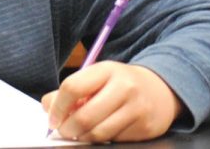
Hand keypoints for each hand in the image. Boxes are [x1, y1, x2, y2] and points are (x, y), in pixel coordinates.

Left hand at [42, 61, 180, 142]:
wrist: (161, 89)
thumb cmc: (121, 84)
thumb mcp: (98, 77)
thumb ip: (72, 89)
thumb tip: (48, 106)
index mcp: (107, 70)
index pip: (73, 87)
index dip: (58, 107)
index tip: (53, 118)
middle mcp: (125, 87)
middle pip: (84, 116)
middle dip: (68, 129)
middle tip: (65, 130)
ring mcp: (137, 108)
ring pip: (98, 133)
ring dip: (84, 137)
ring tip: (82, 132)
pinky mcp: (145, 128)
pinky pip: (114, 140)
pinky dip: (103, 139)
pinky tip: (105, 130)